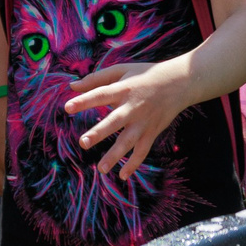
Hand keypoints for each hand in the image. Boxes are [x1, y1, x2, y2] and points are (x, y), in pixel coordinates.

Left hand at [63, 56, 198, 177]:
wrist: (178, 83)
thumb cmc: (144, 74)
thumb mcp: (121, 70)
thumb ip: (96, 79)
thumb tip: (72, 87)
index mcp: (123, 89)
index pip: (100, 95)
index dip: (84, 101)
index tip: (67, 108)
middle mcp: (133, 107)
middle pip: (114, 122)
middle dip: (99, 133)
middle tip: (83, 143)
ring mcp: (143, 122)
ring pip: (128, 141)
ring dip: (115, 155)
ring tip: (100, 169)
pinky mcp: (152, 132)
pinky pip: (142, 151)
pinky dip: (134, 164)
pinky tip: (123, 175)